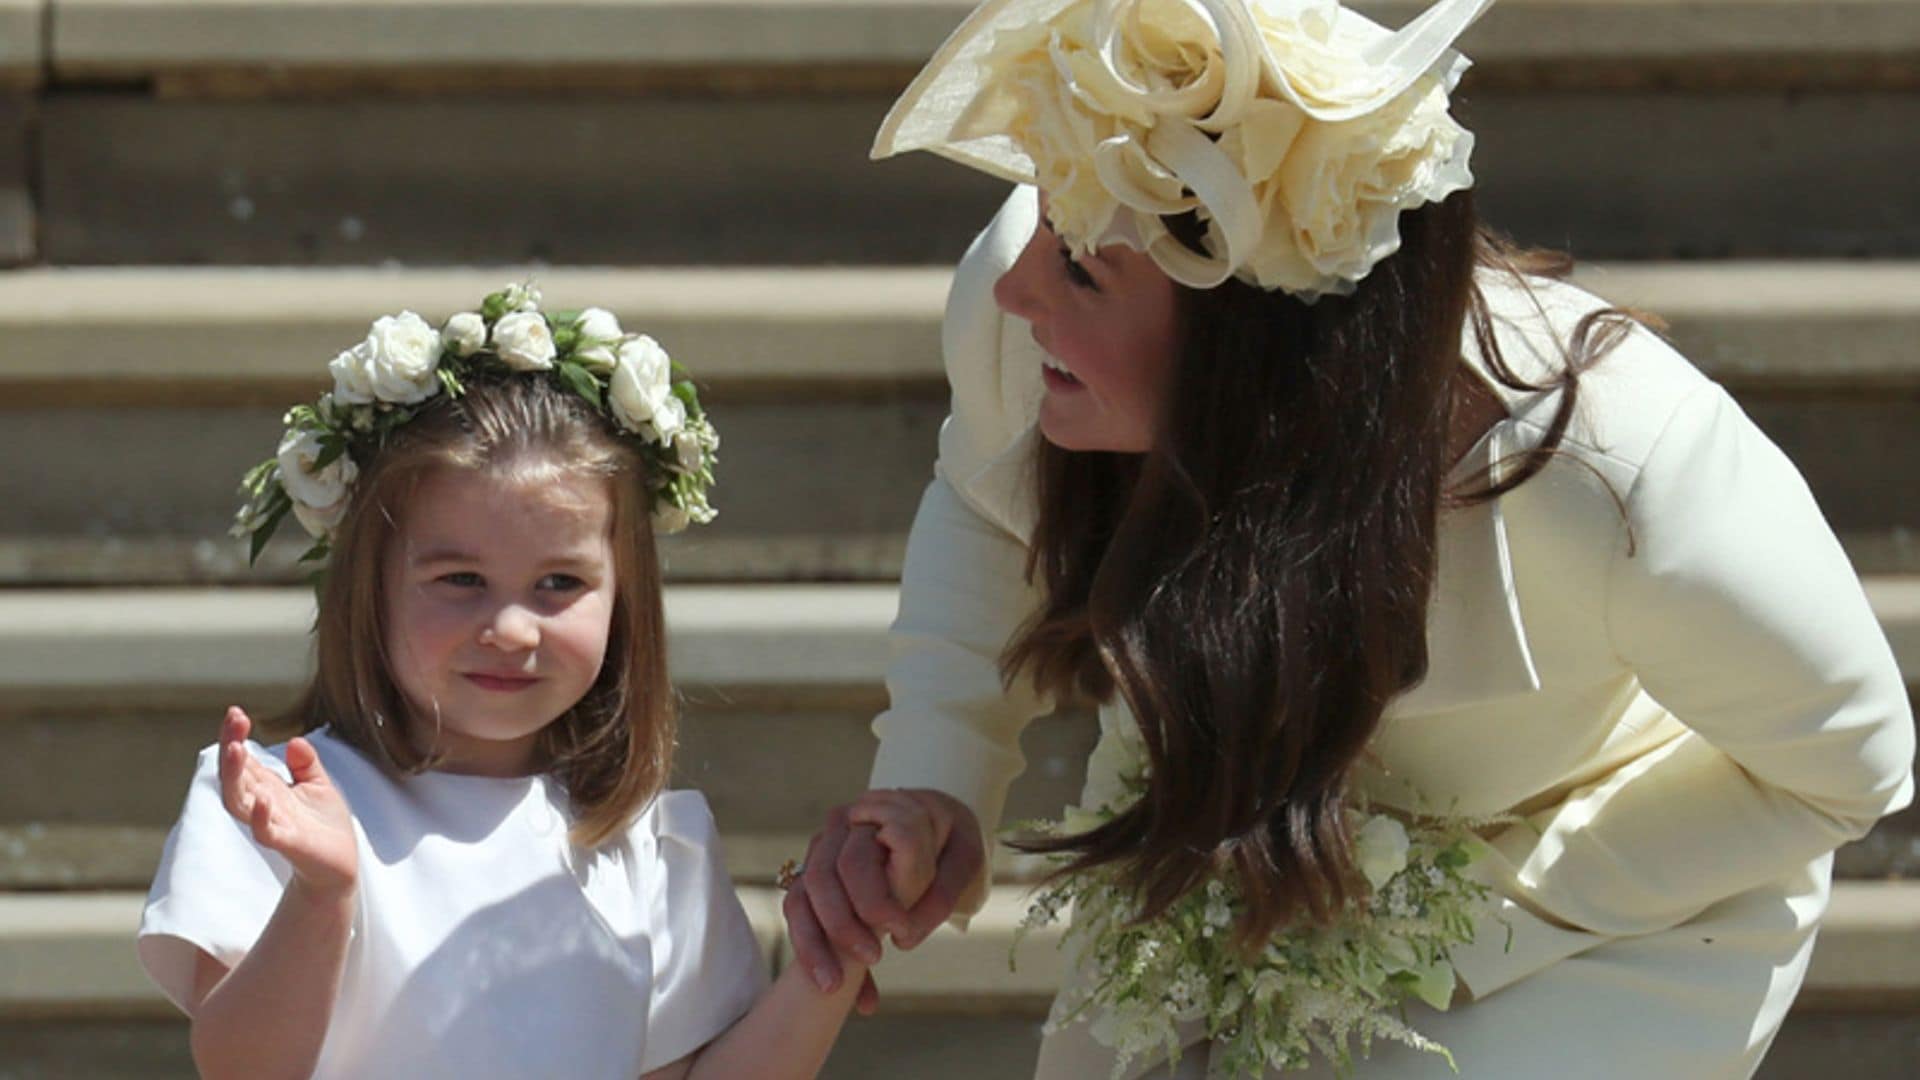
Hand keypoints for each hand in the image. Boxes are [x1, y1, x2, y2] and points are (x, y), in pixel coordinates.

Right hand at [218, 707, 357, 897]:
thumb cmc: (324, 825)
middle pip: (234, 776)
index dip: (235, 736)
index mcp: (266, 787)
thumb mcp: (318, 785)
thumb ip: (305, 763)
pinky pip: (264, 832)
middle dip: (230, 748)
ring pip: (238, 801)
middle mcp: (261, 804)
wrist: (338, 864)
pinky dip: (259, 817)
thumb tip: (294, 741)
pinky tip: (262, 799)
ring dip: (234, 776)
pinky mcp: (285, 843)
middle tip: (234, 720)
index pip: (242, 760)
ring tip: (236, 749)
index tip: (235, 712)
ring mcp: (270, 824)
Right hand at [782, 790, 982, 1012]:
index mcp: (873, 812)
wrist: (937, 828)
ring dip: (814, 946)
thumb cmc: (950, 840)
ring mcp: (821, 852)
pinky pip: (800, 915)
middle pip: (822, 879)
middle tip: (875, 960)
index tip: (901, 934)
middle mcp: (838, 828)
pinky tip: (836, 987)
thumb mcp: (964, 856)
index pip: (856, 859)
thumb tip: (904, 940)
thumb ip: (940, 891)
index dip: (873, 901)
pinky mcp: (813, 879)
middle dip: (843, 927)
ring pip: (801, 898)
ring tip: (834, 988)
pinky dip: (812, 952)